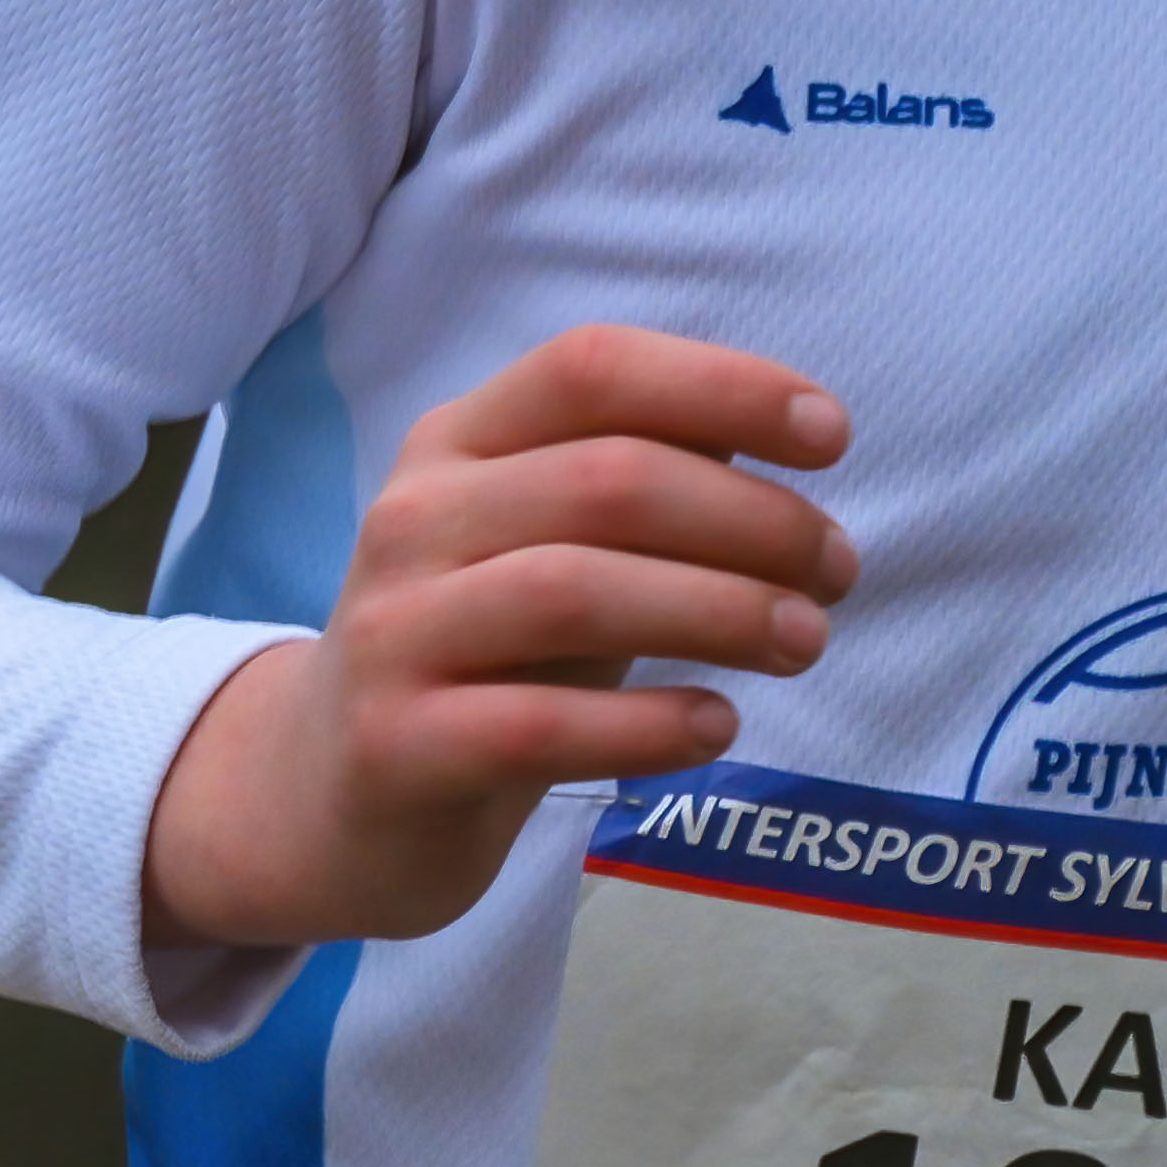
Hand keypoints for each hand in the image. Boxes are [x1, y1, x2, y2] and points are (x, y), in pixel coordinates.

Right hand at [142, 326, 854, 948]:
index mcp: (457, 442)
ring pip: (576, 591)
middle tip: (838, 573)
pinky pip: (539, 725)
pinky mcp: (396, 746)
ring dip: (721, 612)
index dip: (723, 385)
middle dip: (753, 520)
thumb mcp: (554, 545)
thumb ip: (644, 484)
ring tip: (807, 642)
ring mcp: (394, 631)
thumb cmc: (484, 653)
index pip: (592, 367)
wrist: (328, 799)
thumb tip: (789, 429)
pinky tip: (716, 728)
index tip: (831, 435)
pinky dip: (649, 723)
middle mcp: (413, 518)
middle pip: (607, 480)